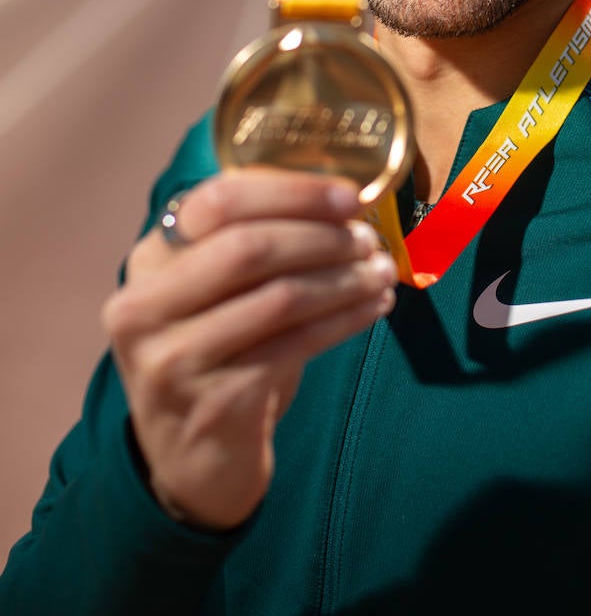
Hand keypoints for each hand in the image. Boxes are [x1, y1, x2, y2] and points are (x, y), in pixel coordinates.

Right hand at [102, 168, 396, 529]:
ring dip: (343, 279)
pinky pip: (297, 344)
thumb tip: (339, 196)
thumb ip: (253, 238)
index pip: (220, 200)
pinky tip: (374, 308)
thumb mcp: (214, 290)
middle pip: (248, 247)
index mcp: (150, 260)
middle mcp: (146, 306)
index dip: (292, 191)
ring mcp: (176, 359)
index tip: (350, 195)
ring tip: (381, 271)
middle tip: (369, 238)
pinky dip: (345, 319)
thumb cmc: (220, 353)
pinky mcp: (216, 402)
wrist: (192, 461)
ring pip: (279, 298)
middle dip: (322, 237)